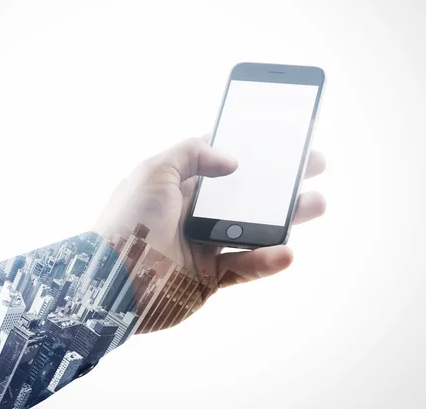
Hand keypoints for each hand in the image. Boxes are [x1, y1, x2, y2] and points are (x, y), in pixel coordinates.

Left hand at [93, 136, 325, 330]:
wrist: (111, 282)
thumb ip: (191, 153)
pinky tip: (286, 252)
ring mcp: (203, 245)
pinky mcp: (209, 276)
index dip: (251, 152)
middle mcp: (194, 213)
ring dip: (285, 219)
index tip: (281, 143)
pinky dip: (267, 261)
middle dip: (279, 182)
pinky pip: (246, 266)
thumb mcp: (153, 170)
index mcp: (180, 186)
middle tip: (312, 168)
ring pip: (253, 230)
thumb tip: (230, 160)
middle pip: (246, 195)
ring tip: (315, 204)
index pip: (223, 163)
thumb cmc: (128, 221)